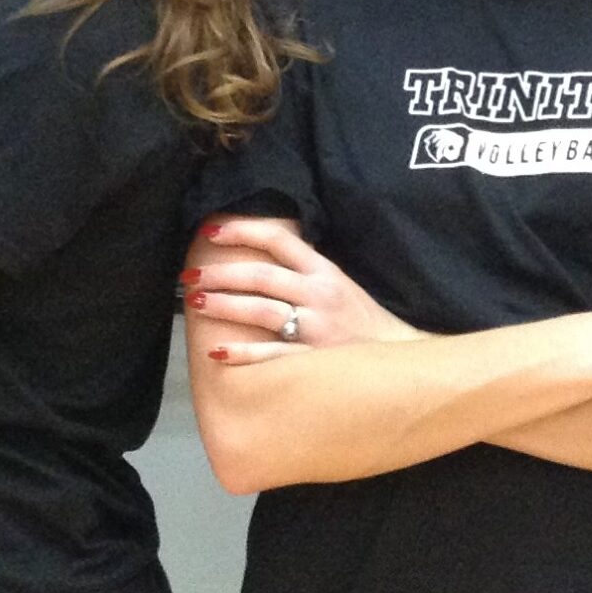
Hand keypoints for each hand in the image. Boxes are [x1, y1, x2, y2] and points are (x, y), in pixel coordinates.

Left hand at [190, 218, 420, 365]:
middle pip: (261, 276)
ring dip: (224, 305)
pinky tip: (216, 351)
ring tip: (195, 303)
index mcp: (325, 272)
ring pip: (261, 310)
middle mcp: (318, 295)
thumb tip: (266, 252)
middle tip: (189, 275)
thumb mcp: (342, 284)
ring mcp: (316, 328)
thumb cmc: (365, 322)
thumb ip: (307, 270)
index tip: (210, 231)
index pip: (280, 241)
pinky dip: (242, 354)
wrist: (402, 360)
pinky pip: (271, 356)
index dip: (243, 232)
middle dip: (220, 273)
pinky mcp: (314, 361)